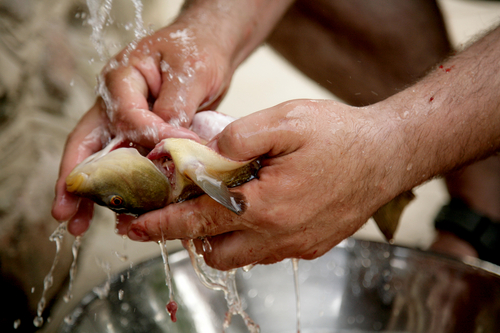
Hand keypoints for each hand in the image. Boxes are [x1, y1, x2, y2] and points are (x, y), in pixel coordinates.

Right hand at [52, 22, 233, 234]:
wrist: (208, 52)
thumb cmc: (196, 52)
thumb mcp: (190, 71)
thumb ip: (176, 105)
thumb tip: (166, 142)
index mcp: (123, 77)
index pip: (127, 115)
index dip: (149, 138)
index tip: (173, 150)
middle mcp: (115, 101)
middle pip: (88, 140)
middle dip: (76, 177)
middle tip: (66, 210)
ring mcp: (124, 120)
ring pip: (101, 157)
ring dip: (90, 190)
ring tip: (77, 222)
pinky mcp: (139, 137)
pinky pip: (125, 164)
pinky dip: (121, 187)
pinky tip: (119, 212)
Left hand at [122, 99, 406, 269]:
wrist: (388, 155)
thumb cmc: (340, 135)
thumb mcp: (286, 120)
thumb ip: (238, 135)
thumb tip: (207, 151)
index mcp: (265, 205)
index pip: (197, 222)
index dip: (160, 224)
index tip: (133, 225)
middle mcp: (278, 235)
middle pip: (213, 251)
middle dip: (185, 237)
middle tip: (167, 217)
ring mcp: (296, 245)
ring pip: (238, 257)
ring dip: (216, 239)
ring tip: (209, 211)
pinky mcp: (311, 246)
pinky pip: (265, 253)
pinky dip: (245, 239)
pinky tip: (249, 212)